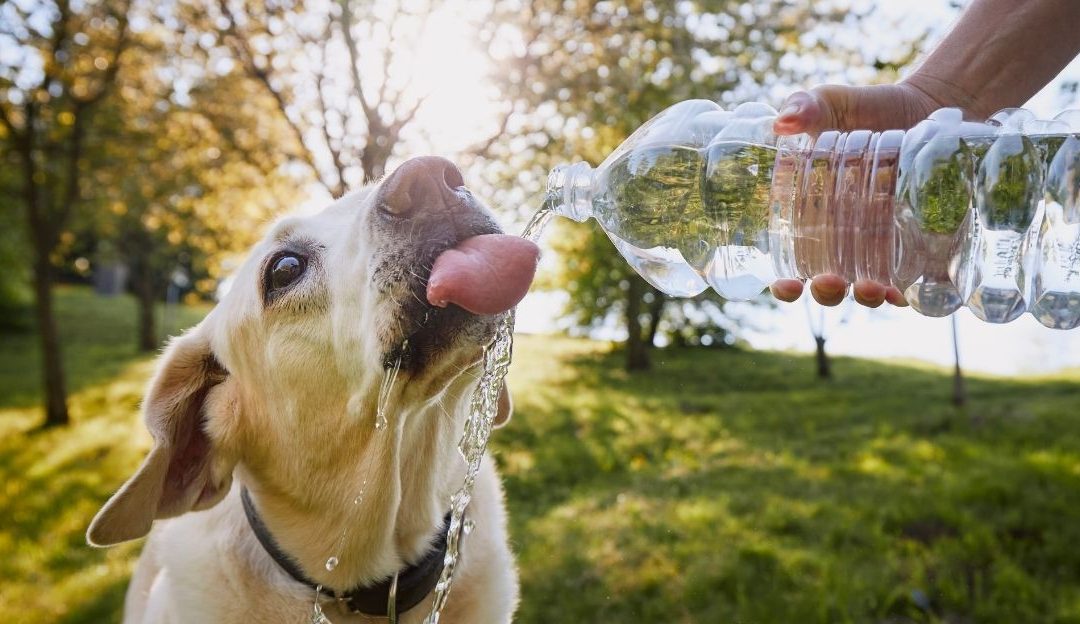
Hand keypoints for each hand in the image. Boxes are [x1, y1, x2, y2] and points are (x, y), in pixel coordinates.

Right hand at [768, 82, 952, 306]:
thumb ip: (804, 107)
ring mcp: (883, 246)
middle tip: (830, 281)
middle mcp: (845, 241)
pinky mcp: (921, 244)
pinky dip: (910, 293)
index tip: (785, 285)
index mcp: (811, 217)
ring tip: (871, 289)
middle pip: (829, 285)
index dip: (784, 284)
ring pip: (870, 289)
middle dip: (828, 292)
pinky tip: (906, 293)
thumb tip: (782, 123)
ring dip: (867, 297)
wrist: (930, 105)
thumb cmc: (869, 108)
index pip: (790, 263)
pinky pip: (914, 280)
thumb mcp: (832, 103)